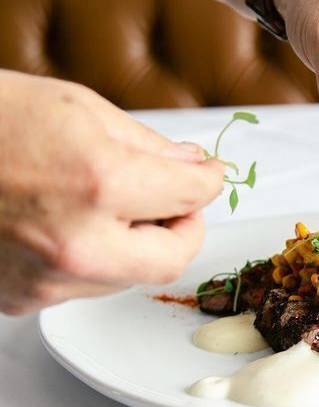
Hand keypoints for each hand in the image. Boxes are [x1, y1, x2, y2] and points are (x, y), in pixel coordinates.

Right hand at [0, 71, 223, 314]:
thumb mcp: (79, 109)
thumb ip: (148, 146)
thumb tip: (190, 167)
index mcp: (98, 184)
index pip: (192, 196)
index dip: (208, 181)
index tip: (208, 176)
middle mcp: (76, 244)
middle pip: (173, 257)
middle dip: (184, 227)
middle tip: (177, 204)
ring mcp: (46, 279)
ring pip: (129, 275)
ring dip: (136, 243)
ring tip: (107, 205)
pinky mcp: (21, 297)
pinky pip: (84, 285)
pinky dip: (94, 258)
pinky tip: (68, 224)